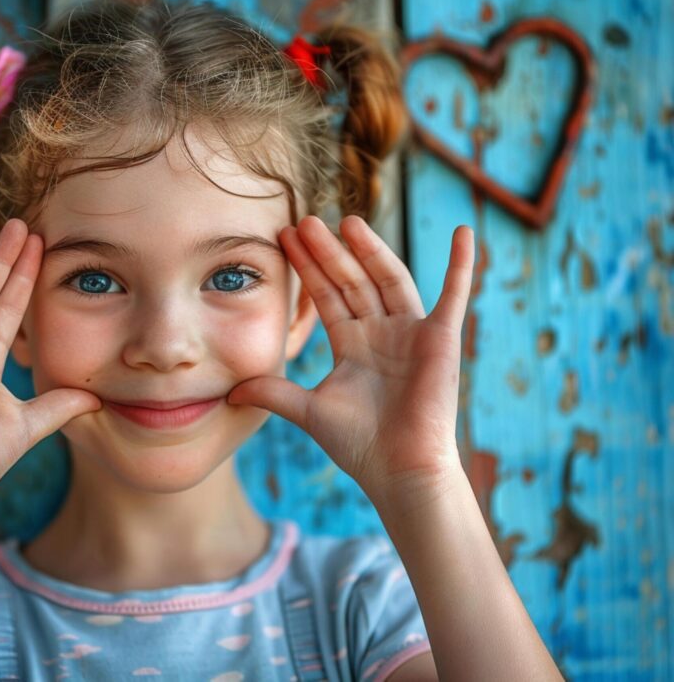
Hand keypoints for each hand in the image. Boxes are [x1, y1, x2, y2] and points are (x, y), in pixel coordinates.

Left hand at [227, 214, 473, 505]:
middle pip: (352, 280)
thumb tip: (227, 392)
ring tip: (348, 220)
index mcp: (352, 344)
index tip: (284, 237)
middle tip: (305, 220)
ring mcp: (412, 333)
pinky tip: (463, 231)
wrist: (400, 471)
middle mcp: (381, 332)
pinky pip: (454, 296)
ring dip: (371, 250)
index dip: (306, 267)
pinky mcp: (442, 340)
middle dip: (328, 252)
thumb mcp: (306, 411)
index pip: (325, 295)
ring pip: (388, 280)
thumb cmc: (359, 446)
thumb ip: (271, 393)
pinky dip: (461, 265)